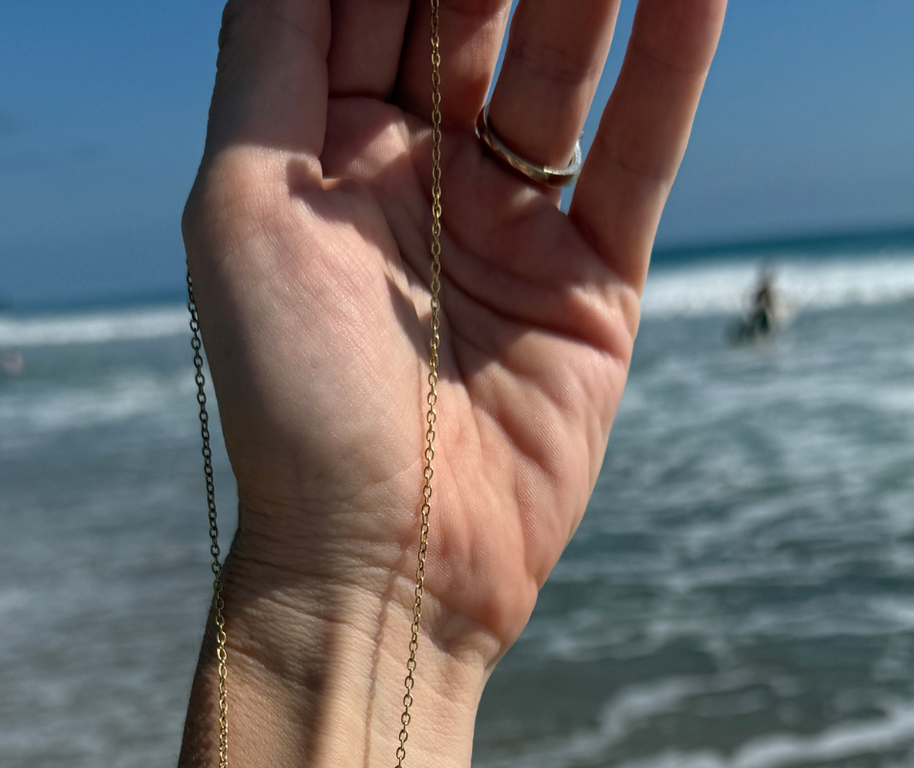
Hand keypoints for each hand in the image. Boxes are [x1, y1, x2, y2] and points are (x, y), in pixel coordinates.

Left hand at [183, 0, 725, 664]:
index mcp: (322, 155)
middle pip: (475, 9)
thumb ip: (273, 53)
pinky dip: (671, 67)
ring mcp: (511, 230)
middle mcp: (419, 179)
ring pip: (566, 67)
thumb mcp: (242, 208)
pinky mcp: (592, 288)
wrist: (386, 565)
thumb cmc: (291, 399)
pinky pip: (639, 157)